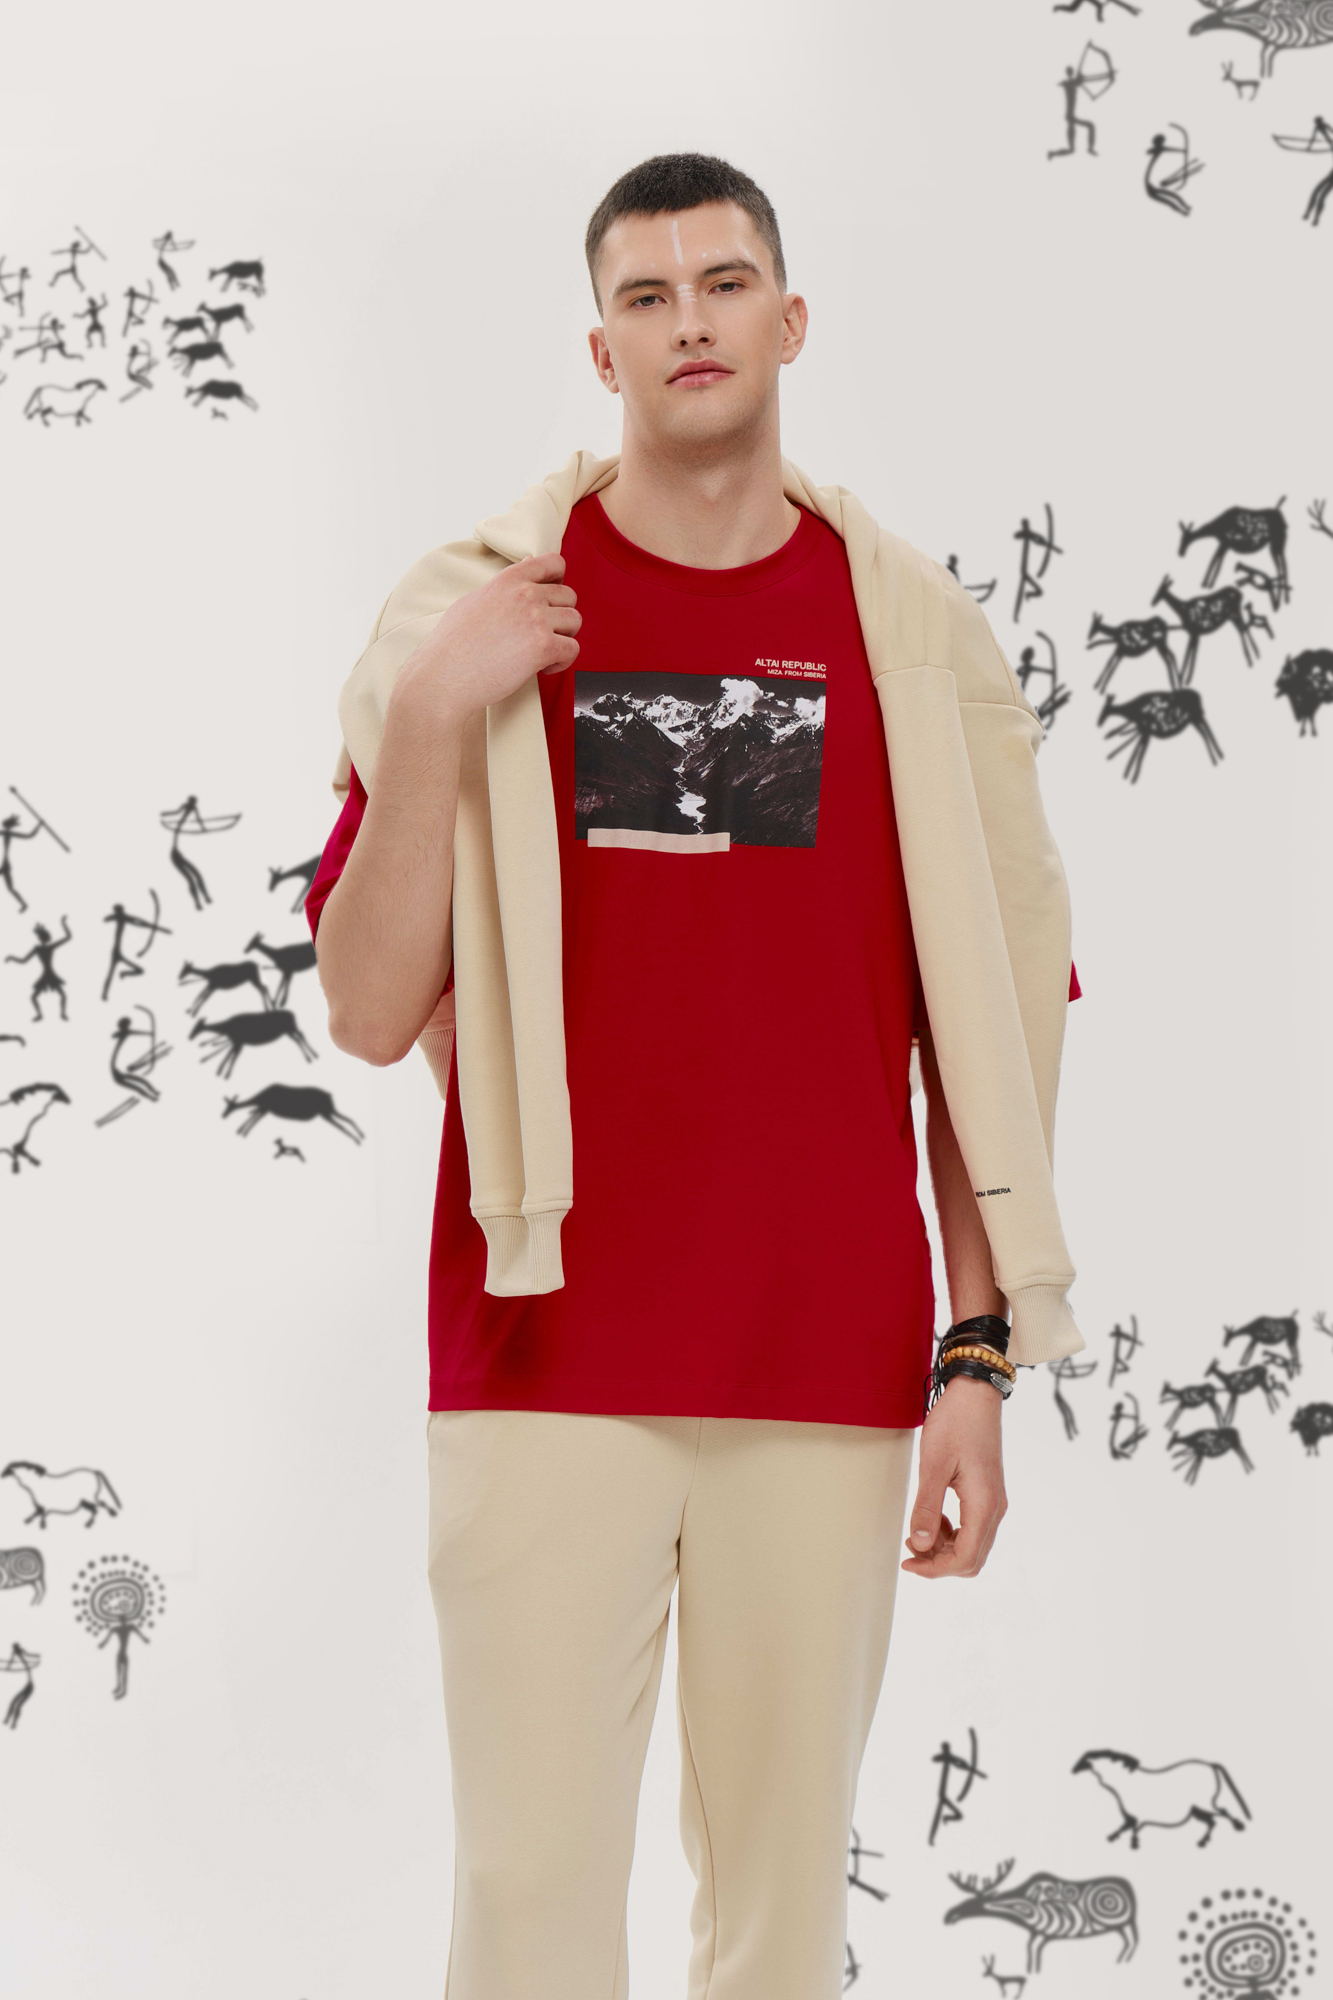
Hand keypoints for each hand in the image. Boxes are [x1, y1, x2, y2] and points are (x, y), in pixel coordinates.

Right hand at [392, 552, 580, 727]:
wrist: (443, 676)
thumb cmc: (451, 646)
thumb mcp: (473, 601)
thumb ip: (502, 589)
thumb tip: (521, 576)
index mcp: (508, 579)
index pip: (553, 562)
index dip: (558, 580)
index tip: (551, 599)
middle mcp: (525, 593)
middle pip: (569, 595)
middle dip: (560, 616)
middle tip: (542, 635)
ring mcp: (536, 619)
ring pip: (575, 621)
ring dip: (563, 638)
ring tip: (542, 653)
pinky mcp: (543, 646)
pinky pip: (573, 649)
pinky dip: (562, 661)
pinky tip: (542, 668)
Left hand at [901, 1374, 1006, 1578]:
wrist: (976, 1394)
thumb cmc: (955, 1423)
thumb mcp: (934, 1465)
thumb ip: (927, 1508)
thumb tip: (919, 1545)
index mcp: (984, 1506)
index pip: (964, 1559)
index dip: (934, 1569)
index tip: (907, 1563)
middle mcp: (995, 1509)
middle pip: (972, 1559)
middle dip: (939, 1562)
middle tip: (910, 1547)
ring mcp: (994, 1501)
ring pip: (973, 1545)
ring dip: (944, 1546)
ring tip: (918, 1529)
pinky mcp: (989, 1493)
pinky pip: (973, 1527)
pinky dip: (952, 1531)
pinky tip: (934, 1515)